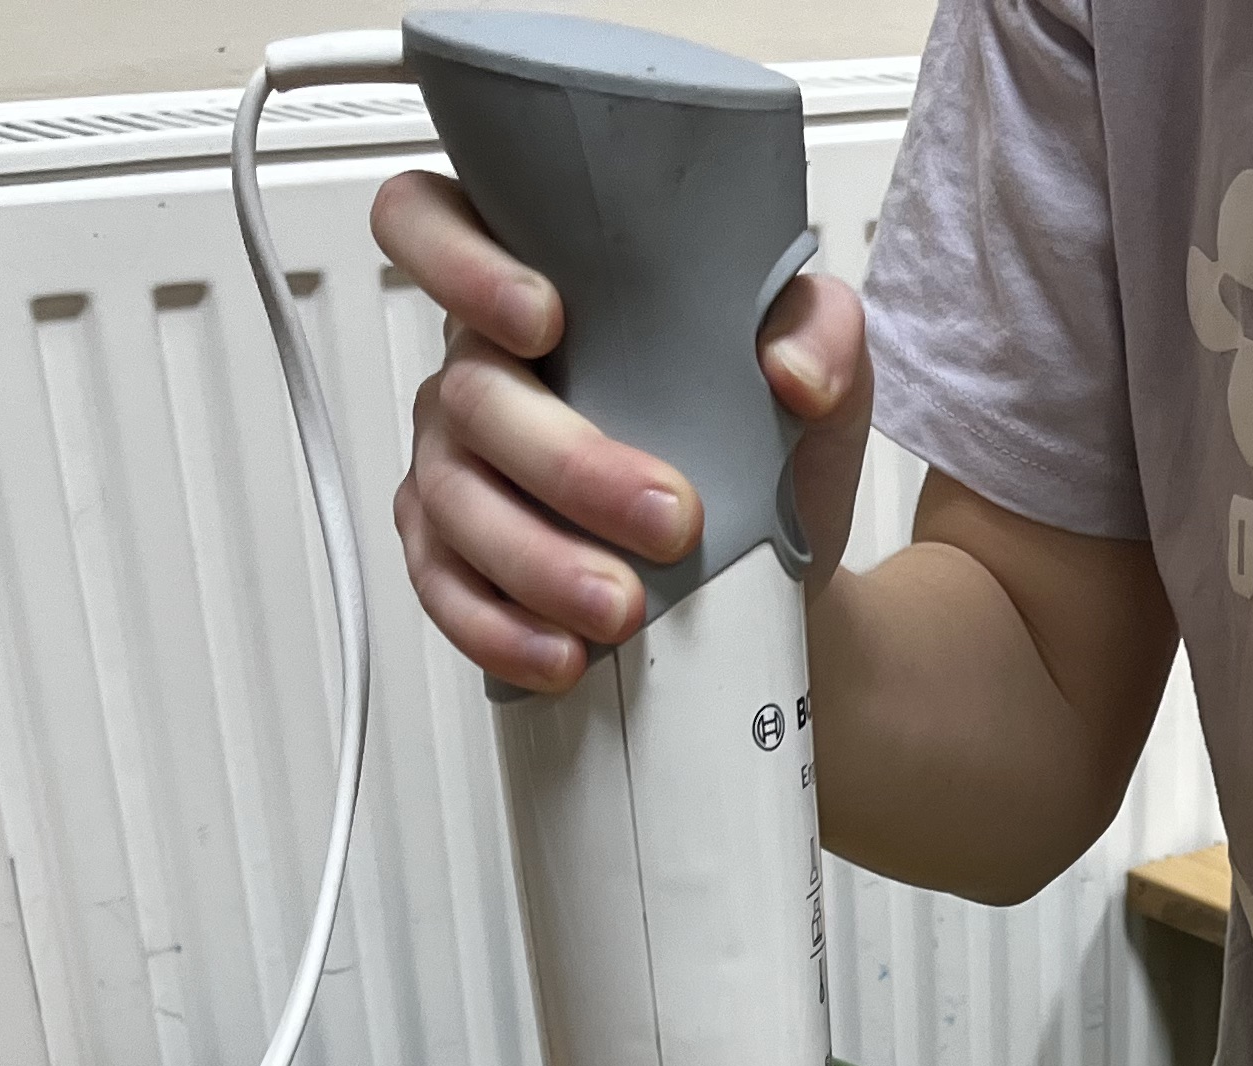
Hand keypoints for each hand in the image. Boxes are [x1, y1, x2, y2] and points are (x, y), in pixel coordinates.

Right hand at [368, 169, 876, 693]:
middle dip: (568, 464)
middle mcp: (480, 370)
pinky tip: (561, 655)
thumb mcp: (821, 369)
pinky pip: (445, 590)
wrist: (780, 576)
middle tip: (669, 520)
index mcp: (535, 286)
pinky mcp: (456, 557)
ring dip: (540, 560)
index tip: (546, 319)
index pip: (431, 222)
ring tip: (624, 609)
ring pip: (455, 500)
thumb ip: (821, 331)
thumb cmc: (771, 448)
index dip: (460, 260)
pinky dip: (499, 628)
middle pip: (470, 393)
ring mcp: (457, 465)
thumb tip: (791, 368)